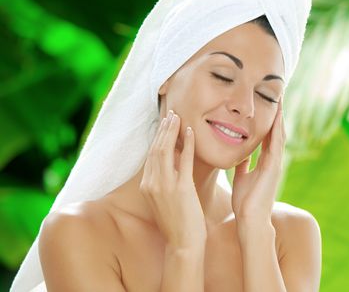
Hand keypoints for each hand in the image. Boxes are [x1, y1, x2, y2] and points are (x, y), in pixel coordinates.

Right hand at [140, 110, 206, 248]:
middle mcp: (152, 184)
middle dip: (163, 129)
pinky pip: (184, 161)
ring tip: (178, 117)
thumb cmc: (178, 222)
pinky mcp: (181, 189)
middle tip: (171, 113)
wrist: (183, 244)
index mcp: (147, 186)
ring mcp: (165, 186)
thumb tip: (174, 160)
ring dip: (172, 131)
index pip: (151, 154)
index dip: (158, 136)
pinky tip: (190, 132)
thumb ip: (165, 180)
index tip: (164, 123)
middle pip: (156, 149)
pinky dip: (187, 144)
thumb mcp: (165, 199)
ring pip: (166, 151)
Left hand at [232, 97, 285, 222]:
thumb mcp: (242, 177)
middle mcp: (273, 160)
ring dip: (280, 117)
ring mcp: (275, 163)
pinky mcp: (273, 168)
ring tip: (280, 99)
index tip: (269, 104)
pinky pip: (276, 144)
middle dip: (278, 113)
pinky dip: (277, 130)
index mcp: (265, 161)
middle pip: (276, 131)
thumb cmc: (246, 201)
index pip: (268, 135)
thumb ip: (244, 165)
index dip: (269, 119)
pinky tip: (277, 117)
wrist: (250, 219)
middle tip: (279, 95)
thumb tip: (241, 155)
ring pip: (279, 134)